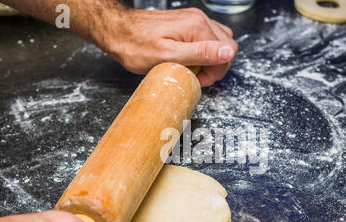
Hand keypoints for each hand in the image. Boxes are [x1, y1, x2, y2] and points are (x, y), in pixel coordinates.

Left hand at [94, 7, 237, 86]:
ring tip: (192, 67)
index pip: (227, 52)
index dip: (215, 72)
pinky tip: (188, 58)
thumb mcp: (169, 56)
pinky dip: (203, 51)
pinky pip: (207, 37)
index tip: (198, 79)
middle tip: (196, 75)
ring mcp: (193, 19)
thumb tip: (228, 53)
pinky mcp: (187, 22)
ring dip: (211, 58)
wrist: (117, 31)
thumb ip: (201, 53)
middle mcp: (199, 19)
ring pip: (219, 41)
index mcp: (197, 27)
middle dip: (216, 65)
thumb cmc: (136, 46)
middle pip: (227, 45)